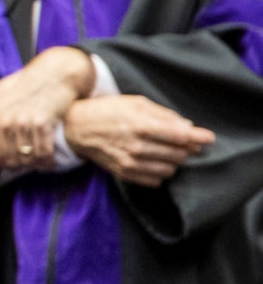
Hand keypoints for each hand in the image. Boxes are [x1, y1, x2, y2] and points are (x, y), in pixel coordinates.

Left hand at [0, 46, 94, 170]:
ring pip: (28, 157)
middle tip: (28, 163)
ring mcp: (24, 122)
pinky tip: (49, 160)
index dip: (2, 161)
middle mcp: (5, 119)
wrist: (55, 74)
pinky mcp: (43, 123)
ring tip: (40, 162)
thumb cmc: (25, 83)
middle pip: (10, 158)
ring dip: (35, 164)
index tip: (11, 162)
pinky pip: (44, 152)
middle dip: (20, 165)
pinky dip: (48, 160)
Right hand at [63, 94, 214, 186]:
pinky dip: (160, 172)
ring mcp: (131, 162)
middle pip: (180, 154)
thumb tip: (188, 126)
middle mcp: (138, 146)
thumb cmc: (107, 110)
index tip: (208, 137)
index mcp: (142, 125)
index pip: (182, 136)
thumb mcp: (135, 102)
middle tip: (183, 141)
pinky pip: (156, 180)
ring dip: (173, 160)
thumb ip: (163, 114)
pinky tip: (153, 161)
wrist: (76, 127)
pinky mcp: (124, 174)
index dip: (199, 137)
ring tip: (165, 150)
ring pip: (170, 169)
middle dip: (187, 148)